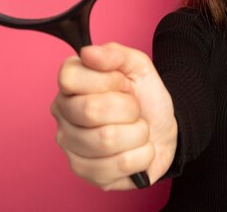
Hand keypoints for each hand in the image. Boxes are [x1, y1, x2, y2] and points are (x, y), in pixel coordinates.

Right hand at [51, 42, 177, 189]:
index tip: (122, 83)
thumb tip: (88, 52)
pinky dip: (143, 155)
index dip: (107, 80)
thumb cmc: (145, 98)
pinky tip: (138, 149)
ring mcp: (71, 147)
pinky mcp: (87, 174)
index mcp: (70, 85)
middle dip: (129, 108)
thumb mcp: (138, 67)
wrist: (163, 129)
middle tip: (134, 109)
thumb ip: (115, 54)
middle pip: (91, 110)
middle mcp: (63, 115)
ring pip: (107, 140)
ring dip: (138, 132)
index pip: (71, 78)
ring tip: (138, 129)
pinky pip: (120, 165)